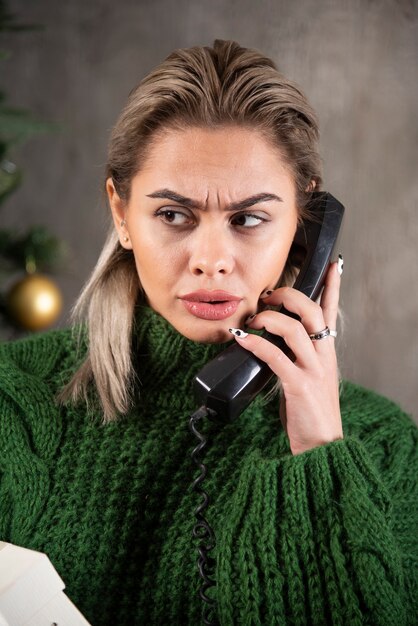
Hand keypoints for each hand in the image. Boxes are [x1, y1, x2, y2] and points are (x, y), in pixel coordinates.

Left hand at [231, 261, 342, 454]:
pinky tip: (242, 340)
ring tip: (253, 320)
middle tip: (268, 295)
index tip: (333, 265)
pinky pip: (276, 357)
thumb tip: (269, 342)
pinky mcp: (299, 386)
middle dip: (289, 296)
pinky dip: (256, 344)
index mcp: (326, 352)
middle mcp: (323, 356)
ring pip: (296, 330)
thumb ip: (295, 357)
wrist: (322, 444)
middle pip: (312, 312)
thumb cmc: (309, 410)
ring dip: (270, 319)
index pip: (331, 312)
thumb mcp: (307, 376)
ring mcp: (313, 370)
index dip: (332, 287)